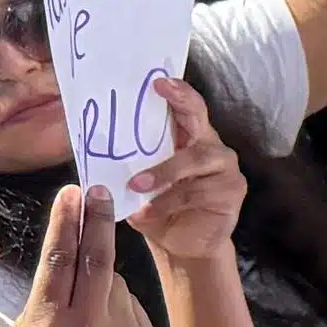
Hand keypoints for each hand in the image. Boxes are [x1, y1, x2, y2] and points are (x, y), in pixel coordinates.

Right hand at [11, 180, 158, 326]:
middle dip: (98, 220)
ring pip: (115, 285)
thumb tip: (73, 257)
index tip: (73, 191)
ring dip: (102, 288)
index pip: (59, 260)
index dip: (67, 222)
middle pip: (98, 258)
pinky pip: (132, 308)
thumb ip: (48, 301)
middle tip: (101, 190)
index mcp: (46, 325)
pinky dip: (118, 311)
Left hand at [121, 79, 247, 271]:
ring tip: (136, 186)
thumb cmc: (160, 208)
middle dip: (182, 103)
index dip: (177, 92)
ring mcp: (226, 169)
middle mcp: (211, 147)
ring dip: (163, 172)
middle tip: (160, 92)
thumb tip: (93, 143)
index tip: (158, 80)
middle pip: (200, 120)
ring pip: (196, 158)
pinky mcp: (232, 192)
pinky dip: (169, 201)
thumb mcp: (139, 181)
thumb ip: (129, 162)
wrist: (183, 245)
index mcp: (189, 139)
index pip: (187, 108)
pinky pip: (199, 191)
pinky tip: (150, 211)